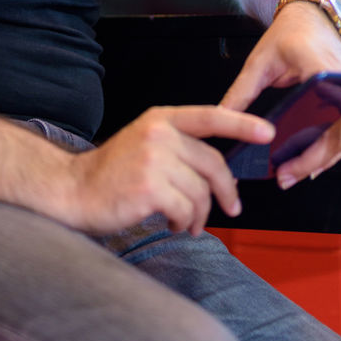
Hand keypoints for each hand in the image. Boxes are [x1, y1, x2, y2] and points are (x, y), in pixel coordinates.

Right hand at [63, 105, 274, 235]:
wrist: (73, 191)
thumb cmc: (111, 175)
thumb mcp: (145, 145)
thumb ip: (179, 148)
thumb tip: (220, 173)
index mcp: (160, 119)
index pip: (210, 116)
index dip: (243, 124)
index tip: (267, 132)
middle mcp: (159, 133)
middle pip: (213, 164)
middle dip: (226, 192)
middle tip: (230, 210)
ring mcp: (154, 159)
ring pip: (201, 191)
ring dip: (200, 214)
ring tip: (188, 222)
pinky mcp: (150, 187)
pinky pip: (186, 209)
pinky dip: (185, 222)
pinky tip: (174, 224)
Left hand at [220, 2, 340, 188]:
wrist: (308, 14)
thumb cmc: (288, 33)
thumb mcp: (259, 62)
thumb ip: (241, 92)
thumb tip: (222, 118)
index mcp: (323, 67)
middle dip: (317, 159)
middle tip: (289, 176)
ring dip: (323, 158)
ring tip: (295, 174)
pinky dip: (329, 146)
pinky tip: (311, 163)